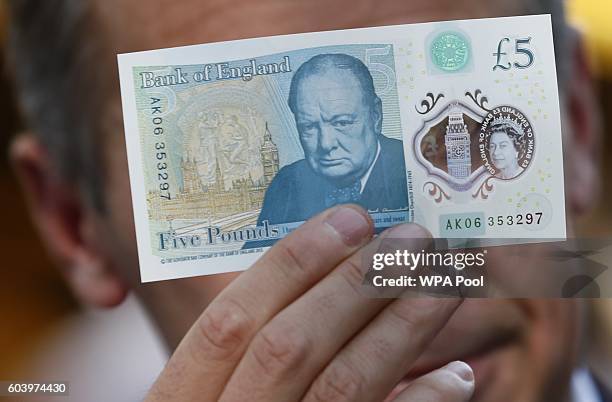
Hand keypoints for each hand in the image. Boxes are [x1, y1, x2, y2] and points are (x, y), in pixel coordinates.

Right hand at [146, 205, 473, 401]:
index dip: (291, 264)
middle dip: (358, 283)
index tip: (349, 219)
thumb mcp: (209, 399)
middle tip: (414, 238)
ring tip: (445, 281)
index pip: (231, 321)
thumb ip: (249, 351)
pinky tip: (457, 375)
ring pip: (345, 387)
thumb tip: (329, 279)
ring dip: (402, 327)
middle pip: (292, 346)